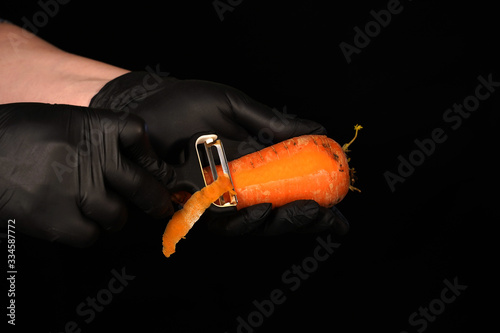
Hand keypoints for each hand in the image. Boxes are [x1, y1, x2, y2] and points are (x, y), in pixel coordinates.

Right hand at [0, 103, 174, 246]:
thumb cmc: (17, 137)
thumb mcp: (59, 120)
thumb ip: (96, 135)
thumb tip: (134, 157)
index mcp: (90, 125)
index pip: (137, 133)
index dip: (150, 154)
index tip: (155, 167)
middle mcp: (89, 156)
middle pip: (141, 184)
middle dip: (156, 199)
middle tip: (162, 206)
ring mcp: (75, 189)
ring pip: (117, 215)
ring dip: (112, 216)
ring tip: (96, 209)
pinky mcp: (56, 219)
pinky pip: (90, 235)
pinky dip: (86, 231)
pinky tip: (73, 219)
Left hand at [89, 72, 349, 235]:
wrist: (141, 108)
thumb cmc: (184, 106)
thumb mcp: (234, 107)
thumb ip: (272, 123)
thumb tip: (319, 129)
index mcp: (250, 167)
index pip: (288, 192)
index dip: (315, 207)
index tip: (340, 215)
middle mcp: (234, 191)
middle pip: (275, 215)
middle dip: (303, 219)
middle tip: (328, 216)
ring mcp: (213, 203)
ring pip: (251, 225)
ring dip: (280, 222)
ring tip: (305, 211)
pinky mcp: (188, 211)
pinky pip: (219, 222)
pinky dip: (243, 219)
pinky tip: (263, 209)